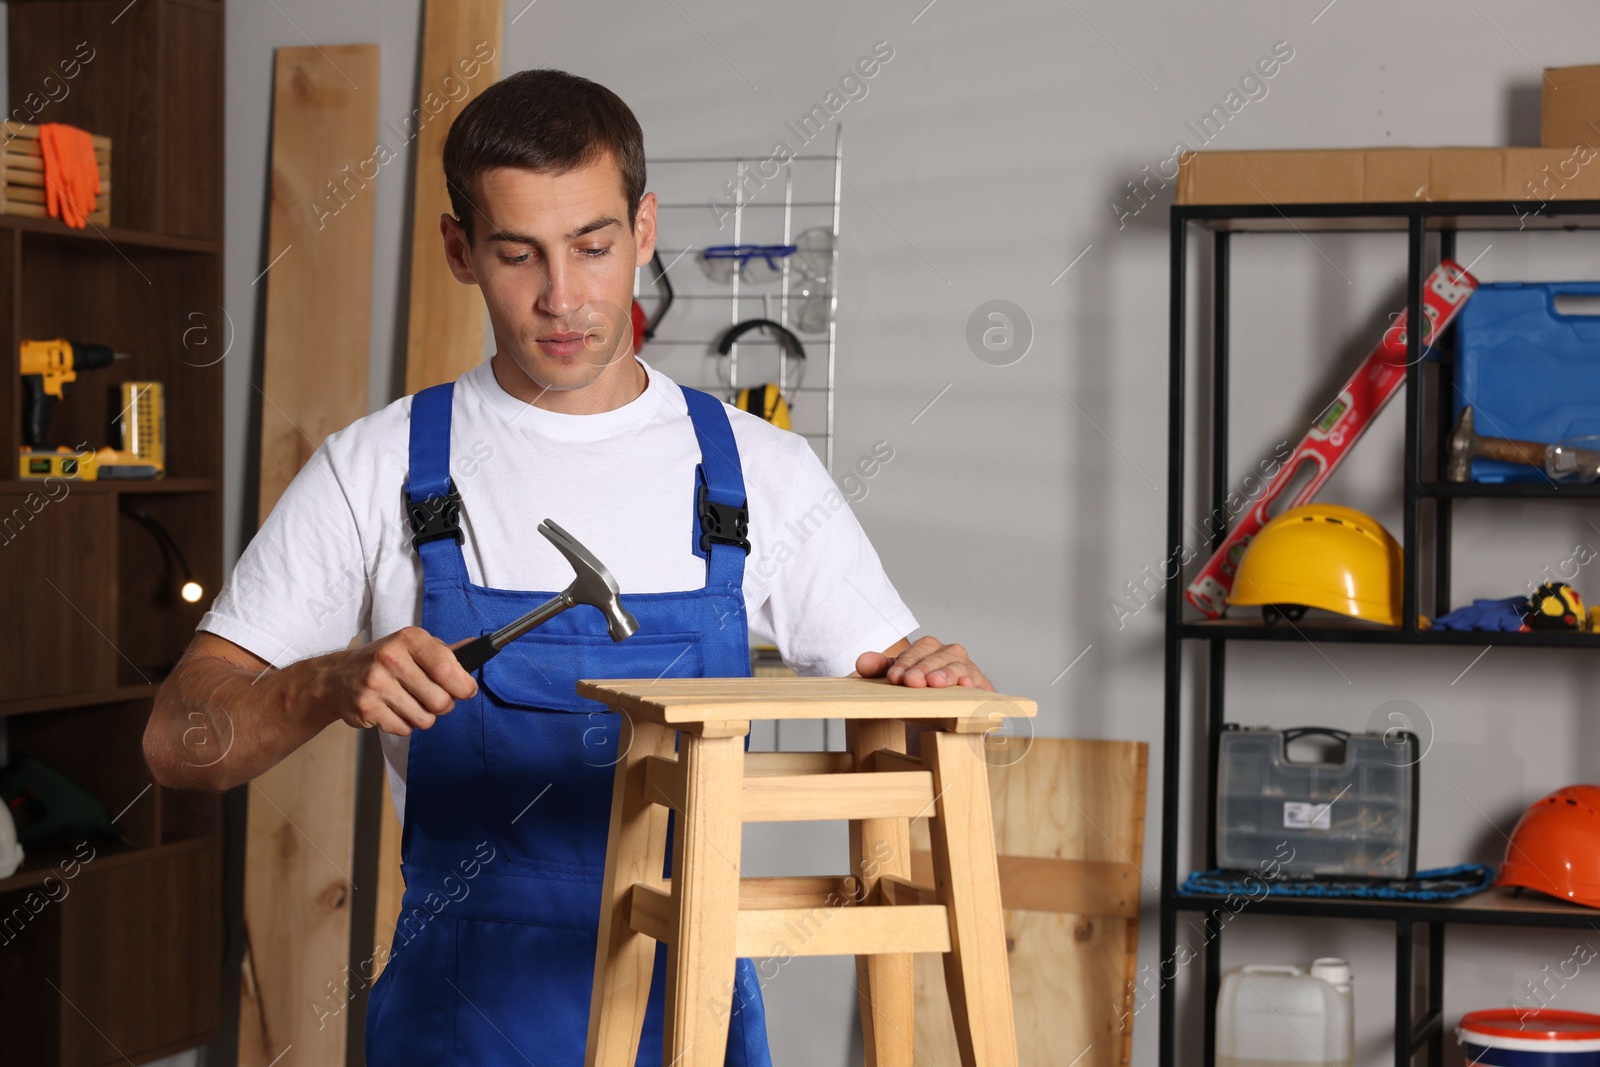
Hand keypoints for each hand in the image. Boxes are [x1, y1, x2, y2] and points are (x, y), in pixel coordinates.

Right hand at [320, 626, 478, 734]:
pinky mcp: (367, 708)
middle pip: (440, 700)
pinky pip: (404, 729)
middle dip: (444, 705)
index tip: (466, 691)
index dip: (464, 686)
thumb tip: (476, 649)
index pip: (448, 669)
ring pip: (425, 718)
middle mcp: (391, 659)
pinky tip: (394, 710)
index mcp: (410, 639)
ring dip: (424, 717)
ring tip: (411, 703)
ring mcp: (376, 684)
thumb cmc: (384, 660)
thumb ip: (445, 651)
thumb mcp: (412, 646)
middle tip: (434, 699)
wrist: (337, 677)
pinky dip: (405, 724)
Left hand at [855, 635, 993, 690]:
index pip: (917, 651)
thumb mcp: (893, 679)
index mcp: (928, 649)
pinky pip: (980, 685)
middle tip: (911, 682)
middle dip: (923, 669)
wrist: (936, 714)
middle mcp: (950, 655)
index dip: (905, 663)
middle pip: (939, 657)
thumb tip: (862, 662)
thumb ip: (878, 668)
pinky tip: (966, 687)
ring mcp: (967, 670)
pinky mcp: (982, 689)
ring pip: (959, 667)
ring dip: (947, 674)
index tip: (894, 677)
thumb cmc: (914, 691)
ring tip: (935, 683)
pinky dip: (974, 686)